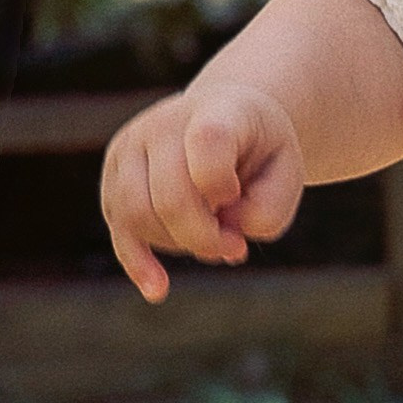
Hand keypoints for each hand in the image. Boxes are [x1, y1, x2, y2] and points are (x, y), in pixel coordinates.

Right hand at [100, 79, 306, 303]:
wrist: (227, 117)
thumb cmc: (260, 151)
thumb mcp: (287, 173)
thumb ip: (268, 210)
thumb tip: (224, 233)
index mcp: (214, 112)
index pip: (206, 143)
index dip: (221, 184)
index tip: (236, 193)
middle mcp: (163, 123)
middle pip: (169, 197)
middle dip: (205, 237)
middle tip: (235, 245)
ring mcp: (131, 147)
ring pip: (136, 214)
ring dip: (178, 245)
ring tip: (211, 242)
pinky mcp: (114, 176)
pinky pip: (118, 227)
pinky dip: (137, 262)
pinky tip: (158, 290)